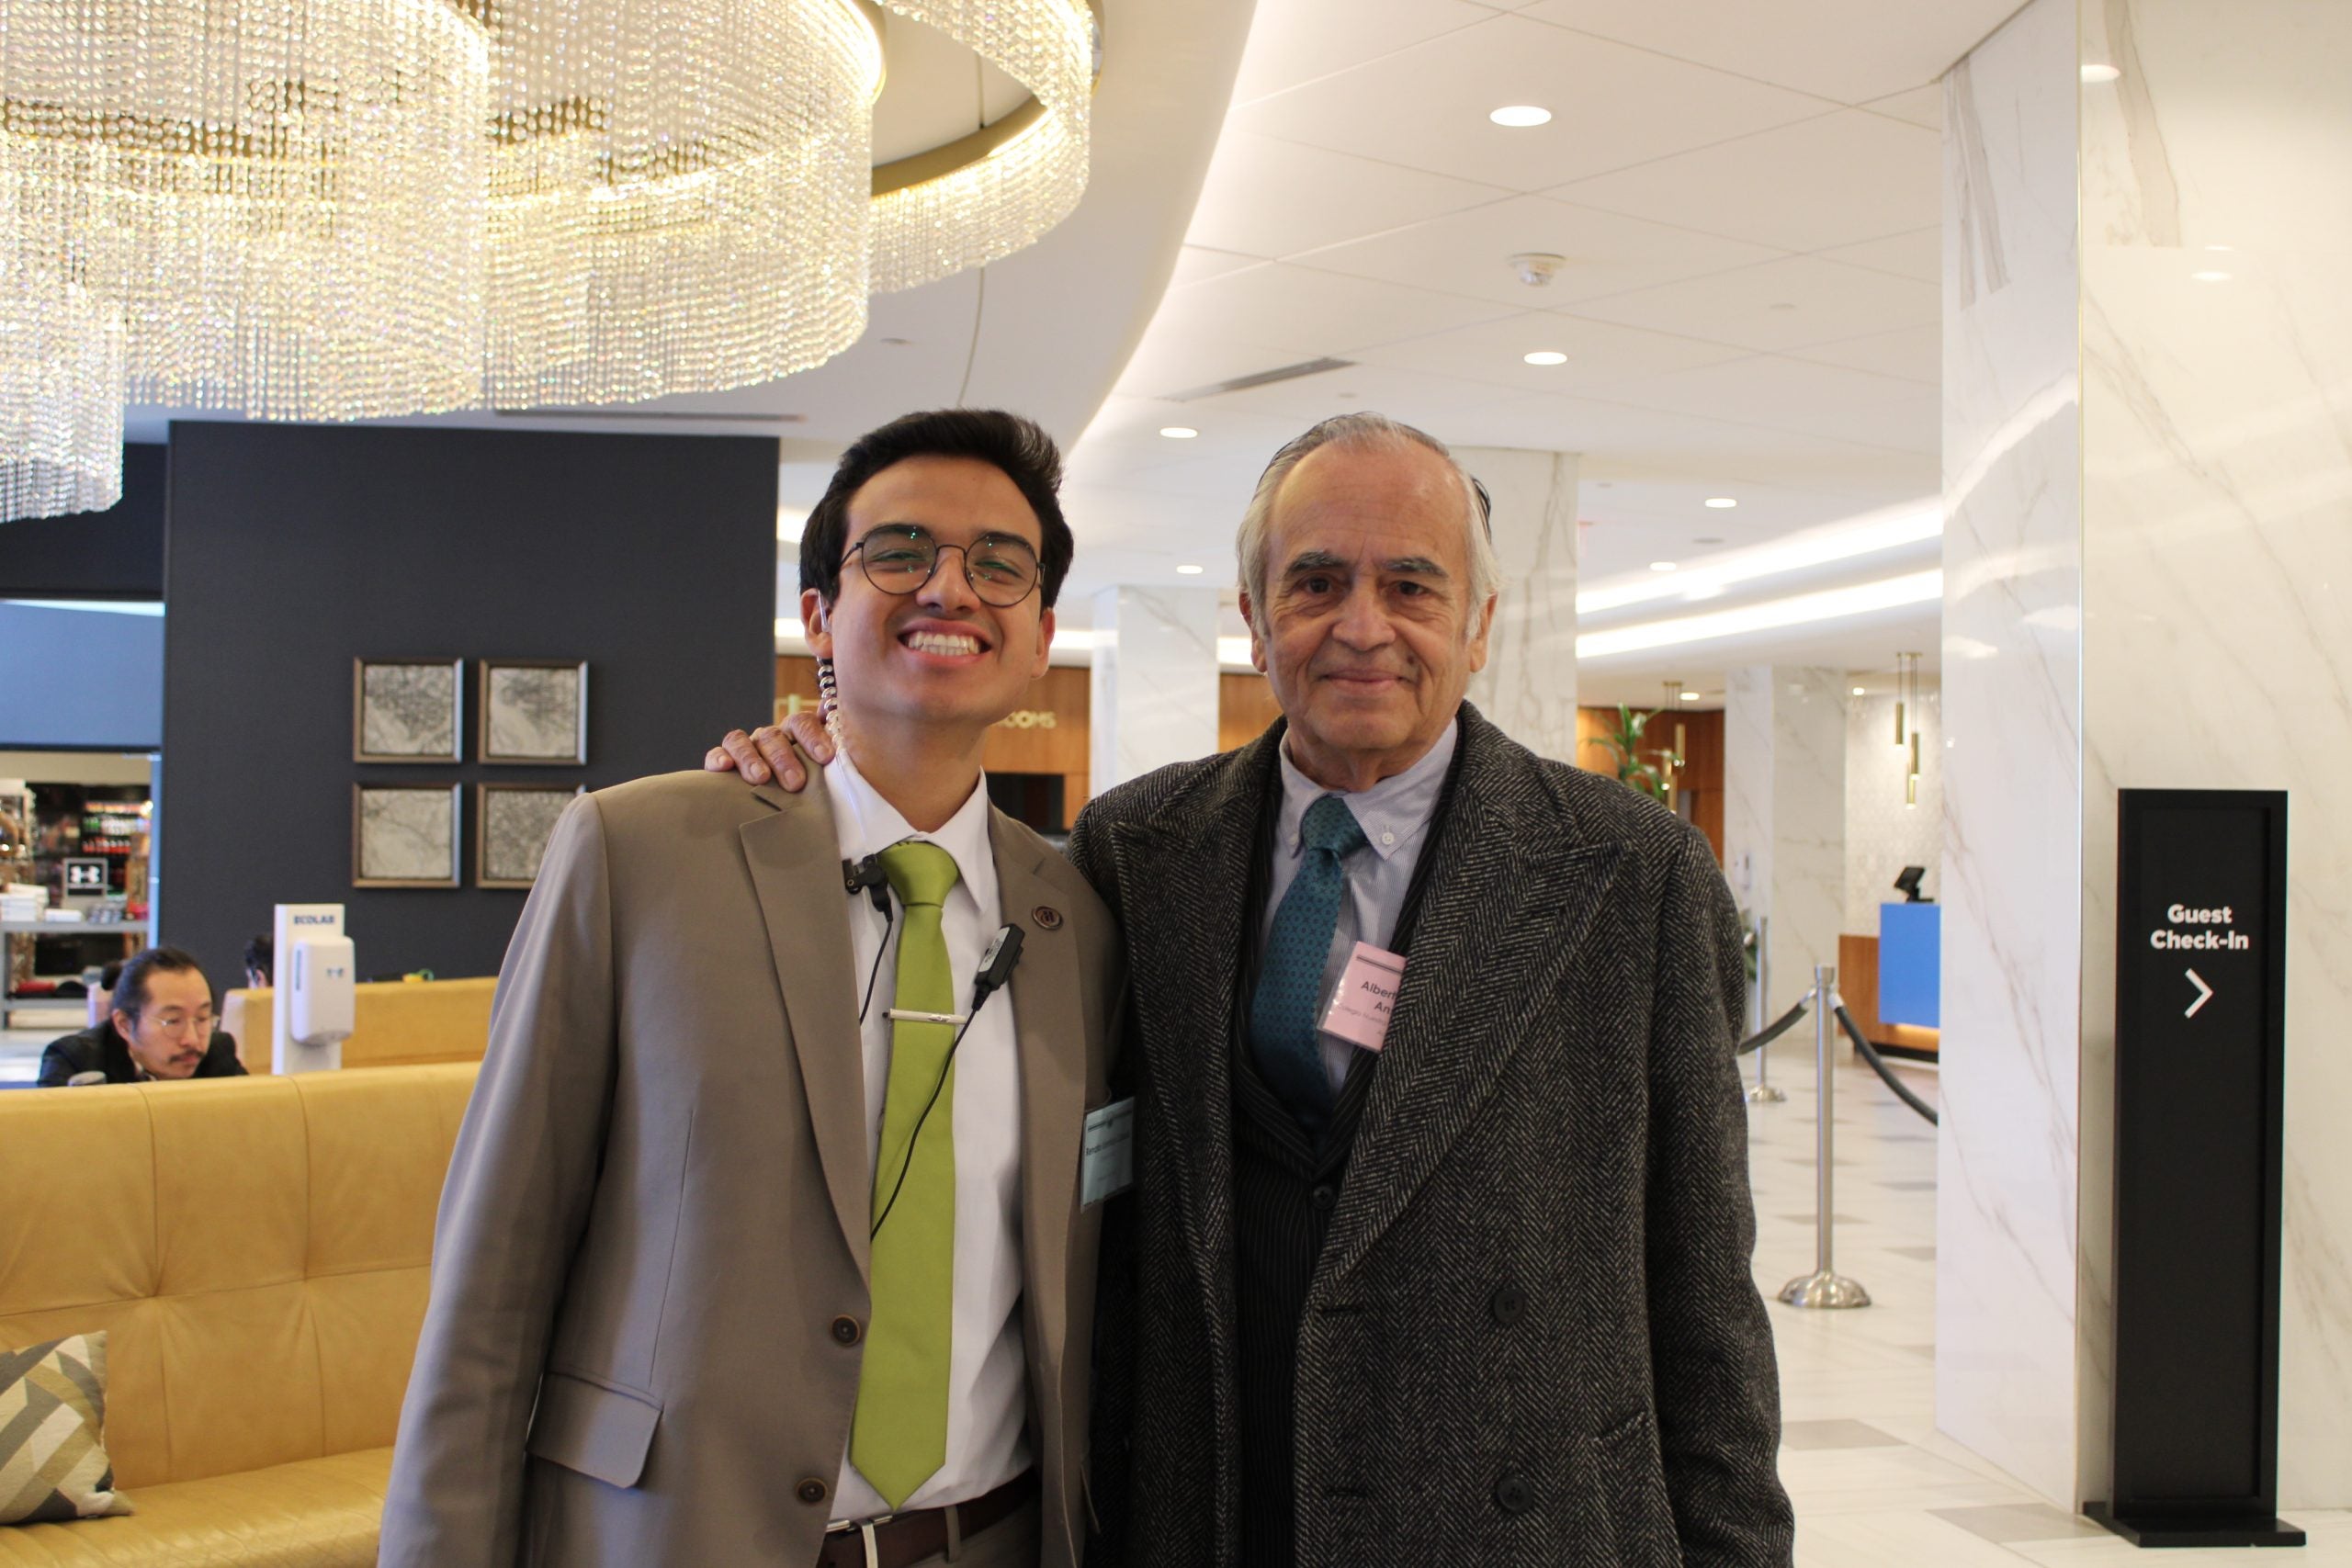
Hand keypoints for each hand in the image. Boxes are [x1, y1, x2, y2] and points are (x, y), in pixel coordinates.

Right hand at [704, 713, 833, 791]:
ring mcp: (744, 748)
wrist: (775, 807)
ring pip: (741, 741)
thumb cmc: (804, 788)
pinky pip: (715, 754)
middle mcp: (768, 737)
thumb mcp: (821, 772)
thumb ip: (830, 747)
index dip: (813, 737)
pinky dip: (718, 758)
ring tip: (761, 778)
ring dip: (751, 759)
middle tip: (795, 782)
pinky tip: (725, 767)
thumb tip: (831, 713)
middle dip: (784, 759)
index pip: (801, 723)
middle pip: (772, 736)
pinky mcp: (721, 762)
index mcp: (793, 734)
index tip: (825, 757)